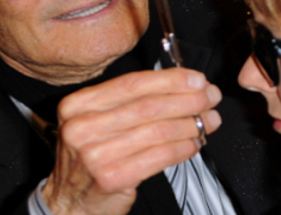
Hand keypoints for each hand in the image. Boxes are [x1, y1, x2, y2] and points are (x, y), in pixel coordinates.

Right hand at [41, 68, 221, 214]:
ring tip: (209, 120)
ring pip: (157, 131)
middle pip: (148, 106)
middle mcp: (81, 127)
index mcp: (78, 104)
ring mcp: (95, 154)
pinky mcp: (111, 178)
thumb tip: (182, 86)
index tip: (196, 79)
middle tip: (210, 97)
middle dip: (187, 100)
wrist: (70, 203)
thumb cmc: (91, 157)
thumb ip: (131, 102)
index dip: (170, 80)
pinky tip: (194, 143)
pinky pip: (158, 157)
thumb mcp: (97, 121)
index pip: (132, 83)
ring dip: (190, 124)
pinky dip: (182, 148)